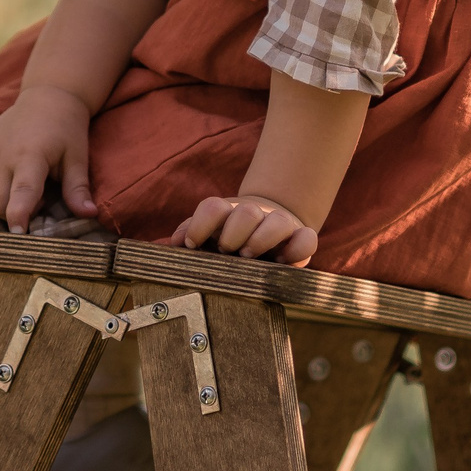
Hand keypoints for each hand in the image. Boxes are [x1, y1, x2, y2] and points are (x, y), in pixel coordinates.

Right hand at [0, 86, 94, 232]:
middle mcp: (3, 155)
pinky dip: (2, 188)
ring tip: (33, 186)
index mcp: (30, 155)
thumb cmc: (66, 127)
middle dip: (14, 214)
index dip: (18, 215)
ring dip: (8, 201)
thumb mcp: (77, 156)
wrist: (46, 94)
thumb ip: (78, 188)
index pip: (21, 191)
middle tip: (41, 202)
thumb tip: (90, 215)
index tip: (19, 234)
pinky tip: (20, 174)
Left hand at [175, 193, 318, 264]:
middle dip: (233, 233)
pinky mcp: (302, 238)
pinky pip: (307, 239)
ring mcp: (280, 224)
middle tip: (225, 251)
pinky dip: (297, 250)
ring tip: (249, 256)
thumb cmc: (229, 239)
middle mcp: (254, 214)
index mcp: (227, 212)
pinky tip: (282, 262)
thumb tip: (163, 245)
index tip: (191, 245)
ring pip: (277, 221)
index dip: (199, 224)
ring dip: (261, 239)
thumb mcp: (207, 236)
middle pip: (245, 212)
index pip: (213, 207)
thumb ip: (187, 235)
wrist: (267, 232)